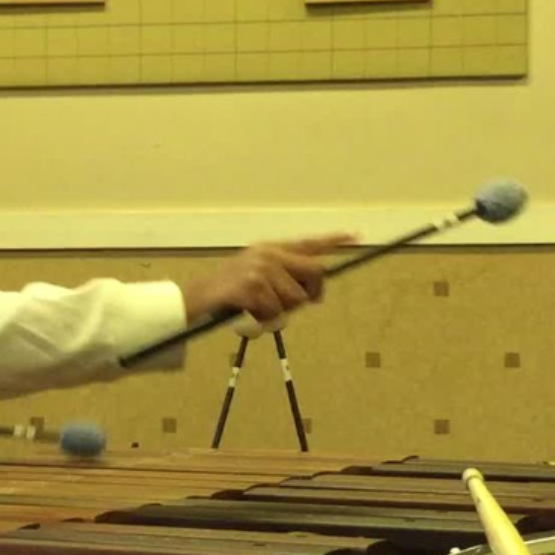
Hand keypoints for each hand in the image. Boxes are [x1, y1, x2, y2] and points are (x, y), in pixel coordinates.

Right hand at [180, 234, 355, 323]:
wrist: (198, 296)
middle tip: (300, 304)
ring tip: (258, 308)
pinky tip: (248, 311)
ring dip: (280, 312)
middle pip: (314, 273)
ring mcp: (260, 269)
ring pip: (295, 299)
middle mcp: (269, 254)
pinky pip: (275, 311)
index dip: (333, 240)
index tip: (356, 235)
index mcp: (271, 248)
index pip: (309, 243)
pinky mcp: (252, 286)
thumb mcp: (256, 275)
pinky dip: (264, 319)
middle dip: (311, 293)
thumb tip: (312, 295)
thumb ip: (283, 277)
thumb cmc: (230, 292)